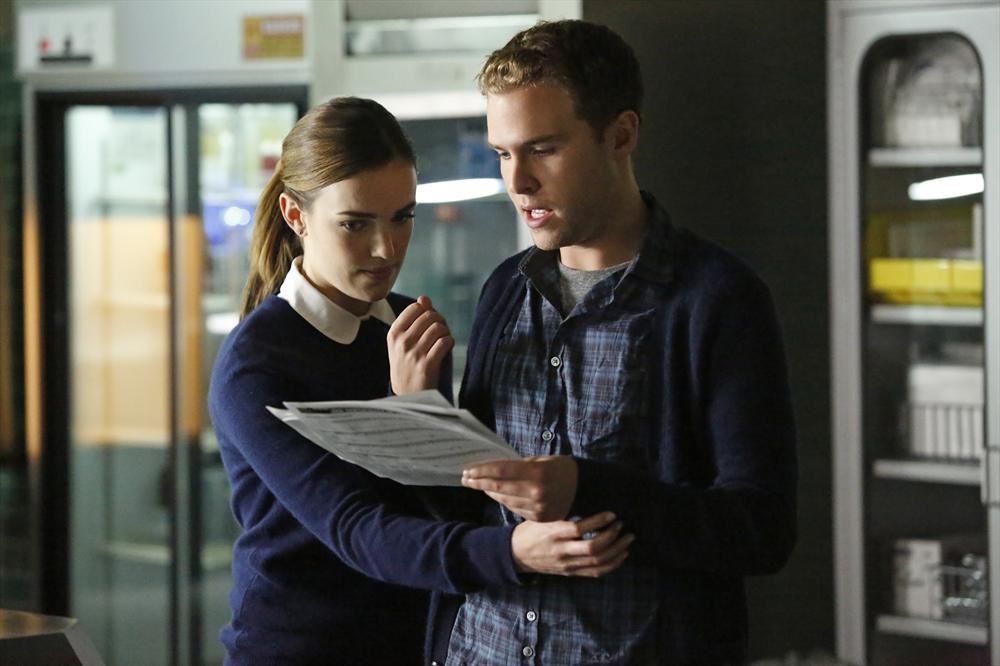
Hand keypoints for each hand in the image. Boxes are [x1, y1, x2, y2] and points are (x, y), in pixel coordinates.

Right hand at [388, 295, 453, 394]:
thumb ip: (414, 319)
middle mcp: (402, 342)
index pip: (415, 308)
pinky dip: (450, 342)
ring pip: (438, 327)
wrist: (408, 396)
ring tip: (443, 340)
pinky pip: (445, 342)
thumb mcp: (403, 342)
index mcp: (394, 333)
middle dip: (440, 320)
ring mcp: (414, 354)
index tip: (430, 322)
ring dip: (446, 332)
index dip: (428, 311)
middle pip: (429, 316)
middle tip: (441, 331)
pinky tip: (446, 347)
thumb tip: (424, 298)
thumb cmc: (408, 365)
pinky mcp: (427, 365)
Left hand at [462, 456, 577, 521]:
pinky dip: (504, 500)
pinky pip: (514, 508)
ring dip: (490, 492)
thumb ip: (519, 466)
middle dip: (479, 482)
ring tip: (479, 485)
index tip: (468, 470)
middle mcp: (536, 492)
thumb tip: (494, 469)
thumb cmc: (561, 468)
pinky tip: (497, 494)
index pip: (501, 471)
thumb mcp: (541, 460)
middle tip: (466, 478)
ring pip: (505, 500)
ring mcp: (537, 507)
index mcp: (537, 473)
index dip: (482, 471)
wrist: (584, 488)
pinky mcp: (538, 517)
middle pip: (499, 487)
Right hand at [511, 511, 633, 576]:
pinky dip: (612, 564)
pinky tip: (621, 555)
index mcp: (553, 533)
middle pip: (593, 548)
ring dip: (617, 551)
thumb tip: (586, 496)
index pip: (579, 529)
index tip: (612, 514)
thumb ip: (562, 512)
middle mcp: (561, 550)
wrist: (517, 554)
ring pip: (598, 562)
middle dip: (612, 537)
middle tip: (622, 526)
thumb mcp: (542, 517)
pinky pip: (596, 572)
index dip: (598, 521)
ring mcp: (567, 564)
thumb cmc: (532, 530)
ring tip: (628, 539)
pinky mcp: (571, 573)